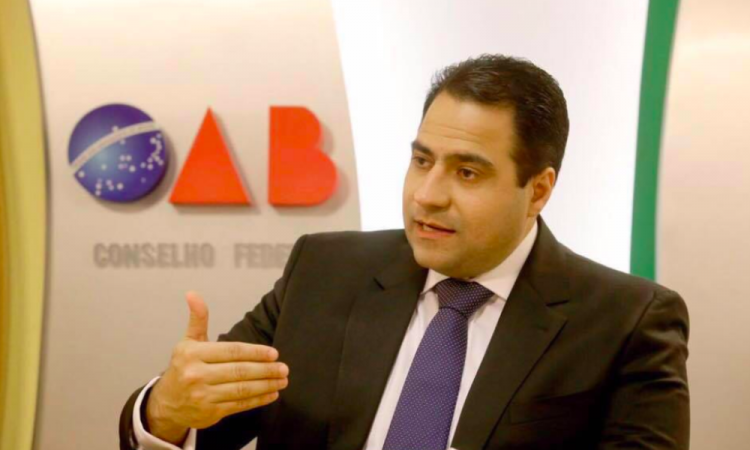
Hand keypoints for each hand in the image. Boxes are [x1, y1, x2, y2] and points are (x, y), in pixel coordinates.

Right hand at [146, 292, 287, 443]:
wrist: (166, 403)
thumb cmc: (183, 367)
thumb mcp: (188, 342)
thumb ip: (197, 319)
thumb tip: (192, 293)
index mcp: (193, 354)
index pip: (231, 351)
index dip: (255, 352)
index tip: (274, 353)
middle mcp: (197, 375)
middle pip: (239, 371)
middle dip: (265, 370)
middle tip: (284, 368)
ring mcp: (203, 396)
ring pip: (241, 389)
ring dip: (266, 385)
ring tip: (282, 381)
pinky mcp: (210, 413)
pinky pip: (239, 404)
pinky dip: (258, 400)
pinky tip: (272, 394)